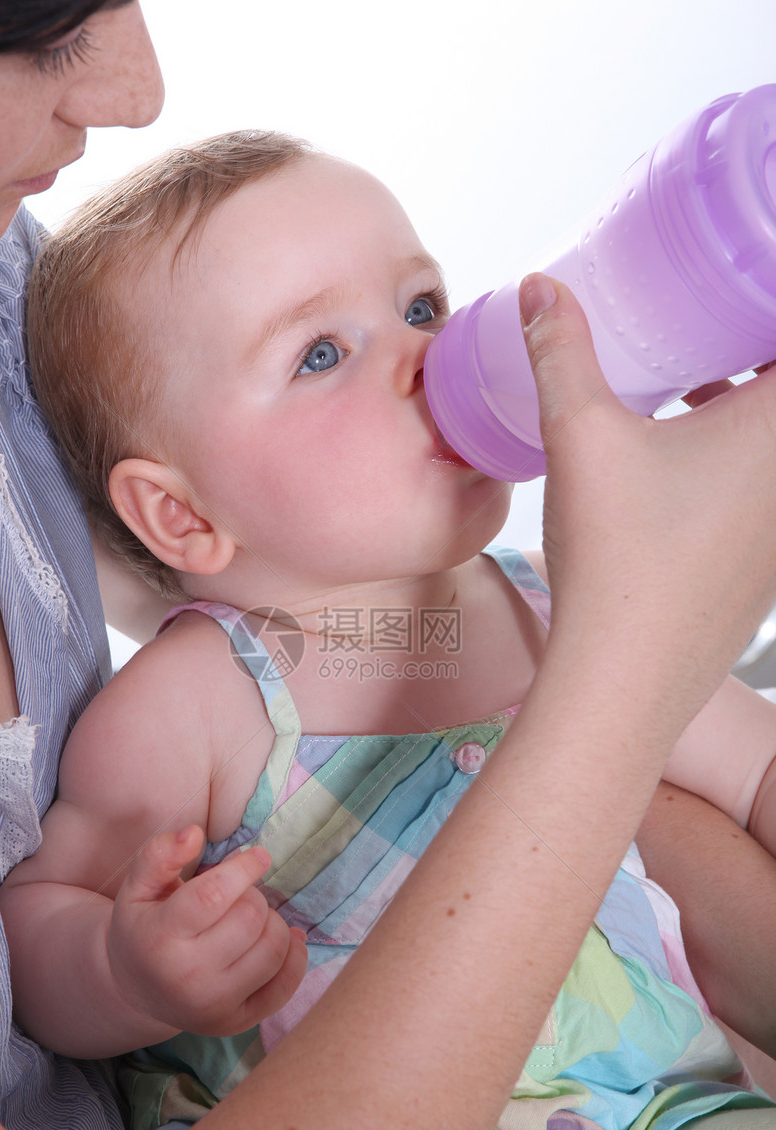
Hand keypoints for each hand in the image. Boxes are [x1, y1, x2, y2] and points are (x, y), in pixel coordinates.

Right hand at [106, 827, 306, 1036]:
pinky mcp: (237, 1022)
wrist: (135, 990)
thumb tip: (194, 834)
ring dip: (273, 922)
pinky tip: (283, 938)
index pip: (213, 896)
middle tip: (240, 895)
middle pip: (249, 919)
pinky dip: (295, 956)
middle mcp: (186, 978)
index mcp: (158, 938)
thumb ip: (160, 854)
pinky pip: (285, 986)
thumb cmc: (143, 927)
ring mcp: (213, 1006)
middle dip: (253, 895)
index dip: (243, 869)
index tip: (257, 856)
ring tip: (253, 917)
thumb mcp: (137, 887)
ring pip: (272, 949)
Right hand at [519, 273, 775, 738]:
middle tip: (711, 322)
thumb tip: (542, 288)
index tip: (738, 285)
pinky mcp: (770, 563)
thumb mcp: (582, 437)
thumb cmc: (616, 559)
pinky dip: (743, 456)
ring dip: (751, 404)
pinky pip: (769, 487)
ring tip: (695, 381)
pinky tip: (681, 455)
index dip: (762, 305)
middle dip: (753, 353)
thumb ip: (562, 352)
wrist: (625, 679)